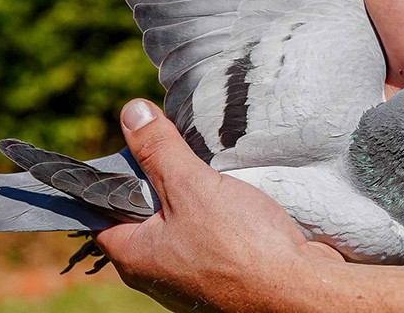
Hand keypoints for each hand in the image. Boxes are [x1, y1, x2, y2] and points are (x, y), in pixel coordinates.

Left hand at [95, 99, 341, 311]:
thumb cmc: (240, 247)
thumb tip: (130, 113)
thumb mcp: (191, 187)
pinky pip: (206, 231)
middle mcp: (157, 270)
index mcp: (135, 257)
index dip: (113, 173)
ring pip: (178, 219)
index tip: (134, 142)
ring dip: (190, 191)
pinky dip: (213, 208)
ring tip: (203, 162)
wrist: (300, 290)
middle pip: (142, 211)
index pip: (103, 209)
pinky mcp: (222, 271)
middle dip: (157, 175)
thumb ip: (158, 150)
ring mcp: (190, 274)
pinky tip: (228, 187)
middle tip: (173, 143)